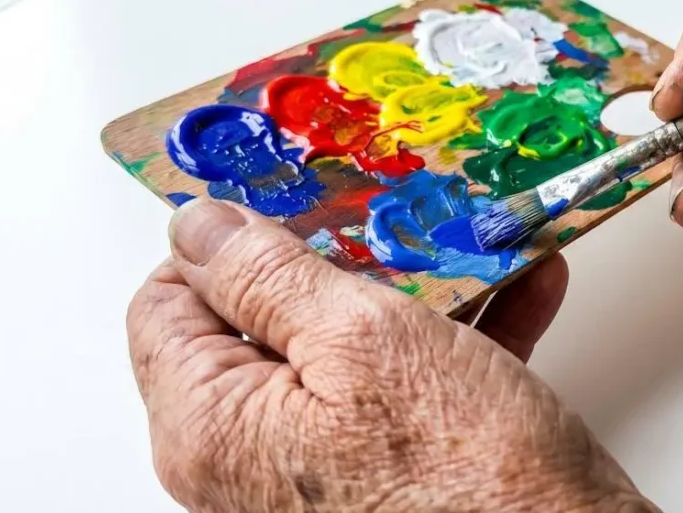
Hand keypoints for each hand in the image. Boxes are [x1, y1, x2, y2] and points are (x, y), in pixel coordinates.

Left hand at [127, 199, 653, 511]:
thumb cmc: (469, 473)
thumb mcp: (365, 339)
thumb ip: (267, 275)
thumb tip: (199, 227)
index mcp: (213, 426)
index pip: (165, 303)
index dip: (223, 241)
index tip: (292, 202)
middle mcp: (247, 460)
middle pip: (262, 324)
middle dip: (338, 260)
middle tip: (393, 219)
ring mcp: (315, 474)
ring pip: (344, 351)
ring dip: (414, 293)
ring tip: (473, 248)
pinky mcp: (382, 480)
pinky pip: (401, 393)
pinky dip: (453, 342)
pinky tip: (517, 294)